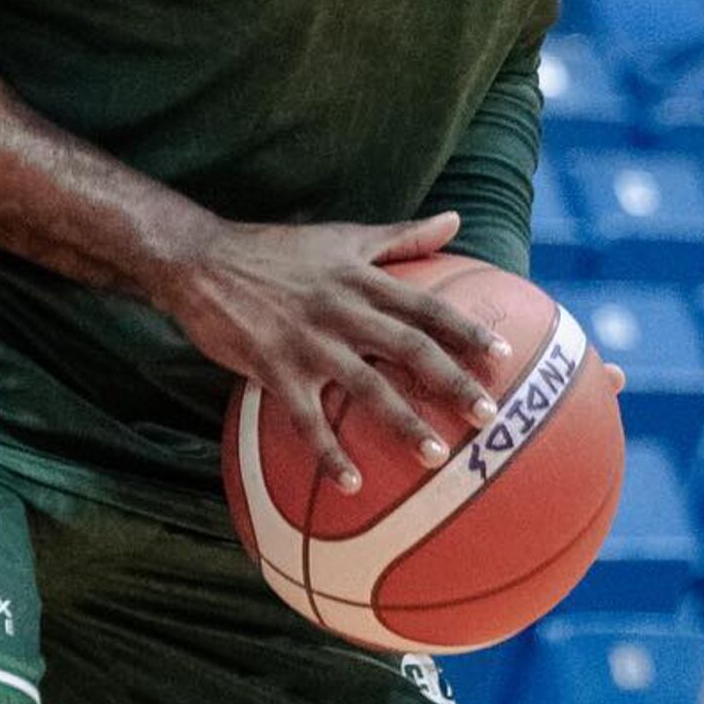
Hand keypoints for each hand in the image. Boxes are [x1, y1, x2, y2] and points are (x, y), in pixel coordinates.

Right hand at [151, 208, 505, 491]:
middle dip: (450, 382)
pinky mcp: (273, 369)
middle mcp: (342, 310)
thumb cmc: (275, 250)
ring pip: (366, 387)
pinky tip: (353, 484)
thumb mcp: (343, 236)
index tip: (503, 356)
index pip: (426, 305)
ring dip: (404, 422)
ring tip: (437, 456)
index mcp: (361, 279)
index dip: (466, 330)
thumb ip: (402, 236)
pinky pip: (307, 420)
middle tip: (488, 415)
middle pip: (408, 348)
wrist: (201, 261)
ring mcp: (308, 342)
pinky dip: (329, 453)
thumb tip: (456, 220)